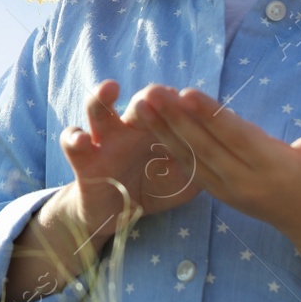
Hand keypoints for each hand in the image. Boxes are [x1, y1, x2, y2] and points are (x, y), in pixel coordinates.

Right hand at [59, 79, 202, 241]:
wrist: (113, 211)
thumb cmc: (150, 187)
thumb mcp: (181, 181)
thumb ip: (200, 167)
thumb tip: (228, 156)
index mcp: (156, 130)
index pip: (170, 110)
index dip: (180, 106)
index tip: (191, 102)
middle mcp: (130, 128)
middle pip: (138, 103)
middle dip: (148, 96)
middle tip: (156, 94)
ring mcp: (104, 140)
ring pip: (98, 110)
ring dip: (102, 98)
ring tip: (109, 89)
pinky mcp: (83, 159)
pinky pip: (72, 143)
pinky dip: (74, 138)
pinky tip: (83, 140)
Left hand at [128, 87, 300, 237]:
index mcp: (273, 167)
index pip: (237, 138)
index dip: (211, 116)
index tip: (188, 92)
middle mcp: (245, 181)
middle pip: (205, 147)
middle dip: (175, 118)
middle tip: (152, 91)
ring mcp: (227, 190)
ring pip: (190, 157)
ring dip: (162, 130)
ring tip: (140, 104)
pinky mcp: (217, 192)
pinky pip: (188, 168)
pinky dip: (167, 145)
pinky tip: (148, 125)